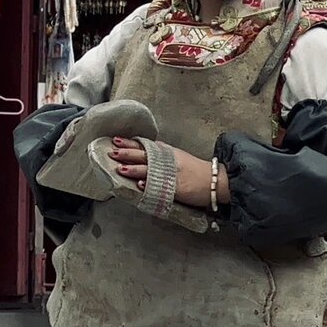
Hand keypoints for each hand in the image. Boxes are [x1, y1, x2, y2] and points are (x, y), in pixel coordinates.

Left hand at [109, 138, 226, 207]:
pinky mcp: (177, 186)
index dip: (129, 143)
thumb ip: (161, 155)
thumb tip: (144, 151)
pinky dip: (150, 184)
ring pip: (149, 169)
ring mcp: (172, 173)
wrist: (215, 180)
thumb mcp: (177, 157)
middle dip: (127, 153)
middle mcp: (168, 160)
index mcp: (167, 153)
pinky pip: (161, 185)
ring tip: (120, 168)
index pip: (145, 146)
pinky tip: (140, 184)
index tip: (115, 140)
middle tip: (112, 151)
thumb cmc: (195, 170)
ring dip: (134, 169)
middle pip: (144, 155)